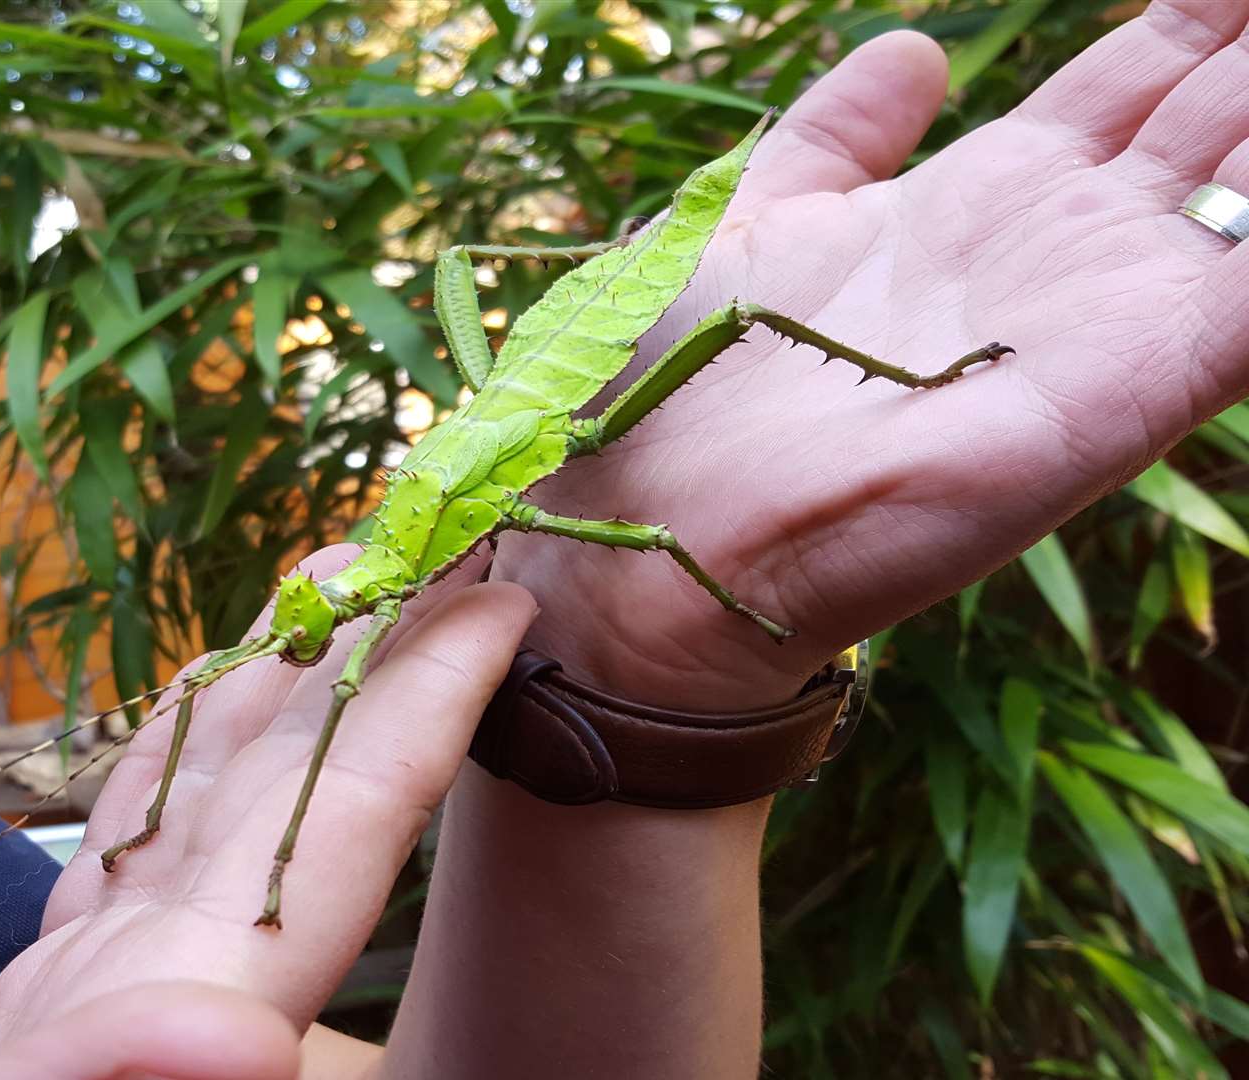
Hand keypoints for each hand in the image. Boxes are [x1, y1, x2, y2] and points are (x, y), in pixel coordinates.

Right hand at [0, 549, 535, 1075]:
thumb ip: (108, 1071)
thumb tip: (239, 1040)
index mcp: (187, 1000)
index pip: (337, 837)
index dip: (420, 721)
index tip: (496, 613)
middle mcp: (170, 976)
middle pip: (294, 794)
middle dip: (367, 670)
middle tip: (429, 547)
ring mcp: (113, 977)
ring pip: (216, 808)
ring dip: (282, 697)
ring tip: (334, 587)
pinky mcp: (51, 991)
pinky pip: (130, 852)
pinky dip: (170, 768)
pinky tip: (199, 712)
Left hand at [500, 1, 1248, 709]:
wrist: (661, 537)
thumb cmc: (672, 388)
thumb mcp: (751, 221)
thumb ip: (834, 138)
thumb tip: (911, 51)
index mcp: (981, 200)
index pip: (1128, 84)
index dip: (1187, 24)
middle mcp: (1062, 251)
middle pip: (1212, 119)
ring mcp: (1109, 319)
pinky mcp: (1135, 388)